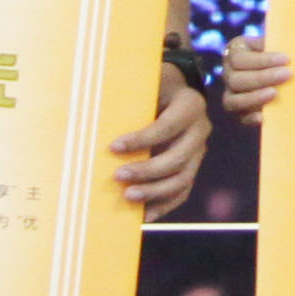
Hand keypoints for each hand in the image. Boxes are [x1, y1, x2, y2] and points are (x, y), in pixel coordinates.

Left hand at [111, 65, 208, 216]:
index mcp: (190, 105)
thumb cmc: (151, 86)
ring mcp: (198, 151)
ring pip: (183, 179)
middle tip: (118, 176)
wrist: (173, 92)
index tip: (113, 147)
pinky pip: (182, 192)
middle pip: (179, 158)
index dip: (142, 139)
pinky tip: (143, 216)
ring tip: (128, 197)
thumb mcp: (146, 79)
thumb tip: (94, 98)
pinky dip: (163, 206)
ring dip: (155, 192)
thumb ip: (129, 86)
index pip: (168, 126)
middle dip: (148, 170)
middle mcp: (200, 129)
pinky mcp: (191, 167)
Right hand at [221, 38, 289, 123]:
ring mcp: (231, 93)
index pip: (239, 58)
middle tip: (287, 74)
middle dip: (262, 78)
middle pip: (235, 79)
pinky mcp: (241, 111)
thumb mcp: (279, 40)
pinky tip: (264, 116)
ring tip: (275, 94)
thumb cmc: (283, 50)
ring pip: (232, 100)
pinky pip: (241, 117)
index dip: (262, 60)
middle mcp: (229, 72)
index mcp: (235, 50)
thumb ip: (281, 41)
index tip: (286, 59)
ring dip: (254, 98)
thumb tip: (293, 46)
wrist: (286, 67)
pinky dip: (251, 118)